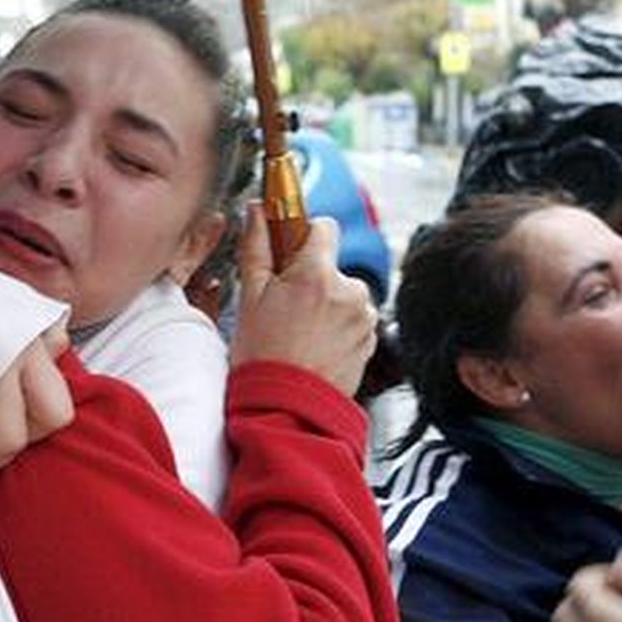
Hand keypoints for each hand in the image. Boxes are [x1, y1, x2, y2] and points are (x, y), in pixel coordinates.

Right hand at [229, 203, 377, 395]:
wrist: (287, 410)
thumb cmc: (263, 357)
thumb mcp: (249, 297)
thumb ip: (257, 246)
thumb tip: (257, 211)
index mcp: (317, 275)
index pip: (323, 227)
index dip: (304, 235)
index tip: (289, 250)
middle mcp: (349, 291)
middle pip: (331, 265)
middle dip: (311, 279)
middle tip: (285, 307)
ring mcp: (364, 317)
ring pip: (344, 294)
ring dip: (327, 304)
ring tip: (300, 333)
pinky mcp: (371, 340)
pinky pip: (355, 319)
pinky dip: (339, 327)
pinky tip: (316, 346)